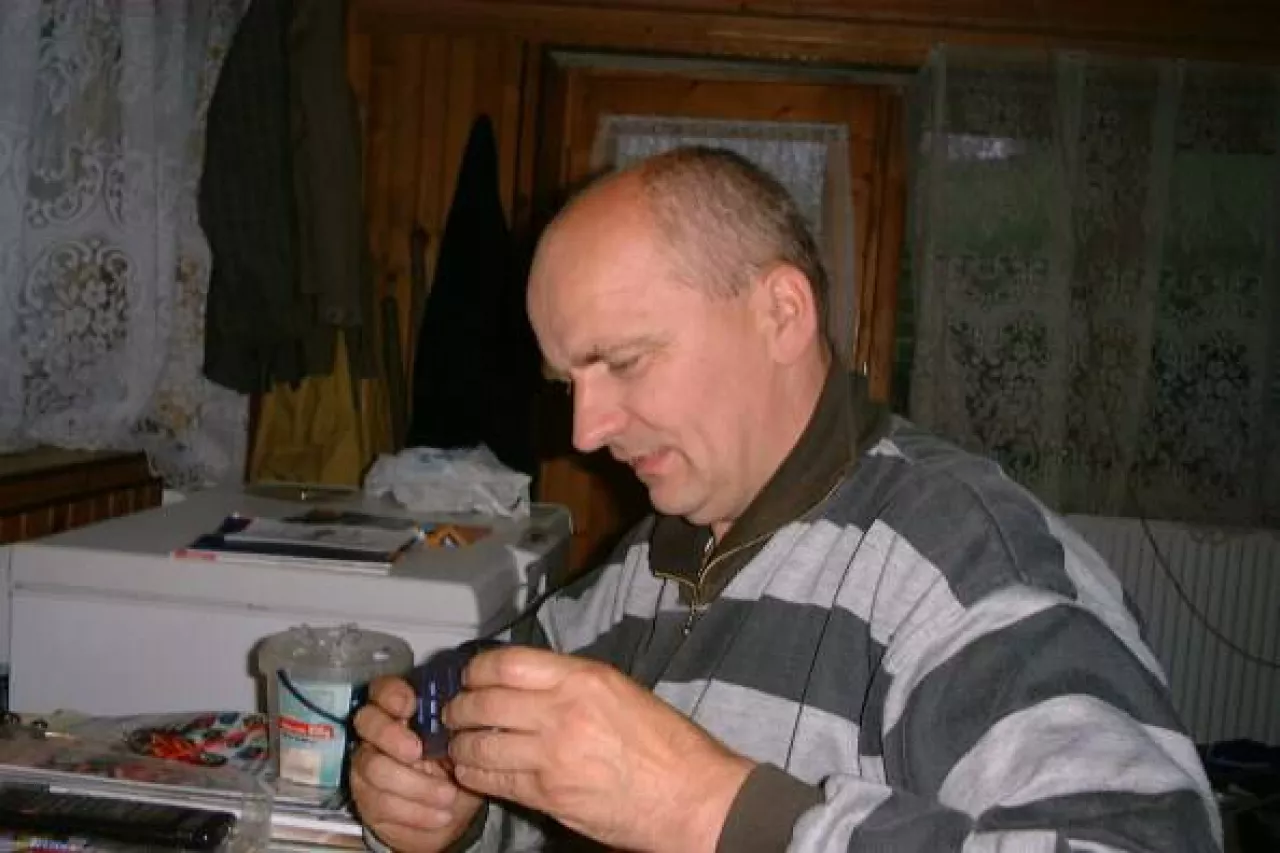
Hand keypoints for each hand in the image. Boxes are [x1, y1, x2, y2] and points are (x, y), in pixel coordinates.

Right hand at [350, 676, 484, 852]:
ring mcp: (366, 765)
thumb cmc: (454, 767)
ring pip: (375, 768)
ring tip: (448, 797)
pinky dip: (417, 812)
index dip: (391, 694)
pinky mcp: (366, 799)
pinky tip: (440, 816)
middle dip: (391, 735)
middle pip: (367, 722)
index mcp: (402, 710)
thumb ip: (453, 728)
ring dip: (416, 786)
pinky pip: (383, 804)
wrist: (447, 813)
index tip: (410, 706)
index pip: (383, 689)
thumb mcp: (459, 745)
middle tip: (418, 752)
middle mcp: (376, 733)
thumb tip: (464, 717)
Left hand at [445, 647, 753, 852]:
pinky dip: (473, 774)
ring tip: (458, 744)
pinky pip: (493, 780)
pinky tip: (470, 771)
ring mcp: (551, 755)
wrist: (689, 795)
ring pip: (480, 743)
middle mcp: (562, 711)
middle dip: (458, 708)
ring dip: (460, 744)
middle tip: (453, 712)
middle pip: (484, 702)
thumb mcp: (621, 691)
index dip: (476, 671)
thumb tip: (528, 683)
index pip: (507, 663)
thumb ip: (572, 684)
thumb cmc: (665, 745)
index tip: (469, 678)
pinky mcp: (547, 794)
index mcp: (583, 678)